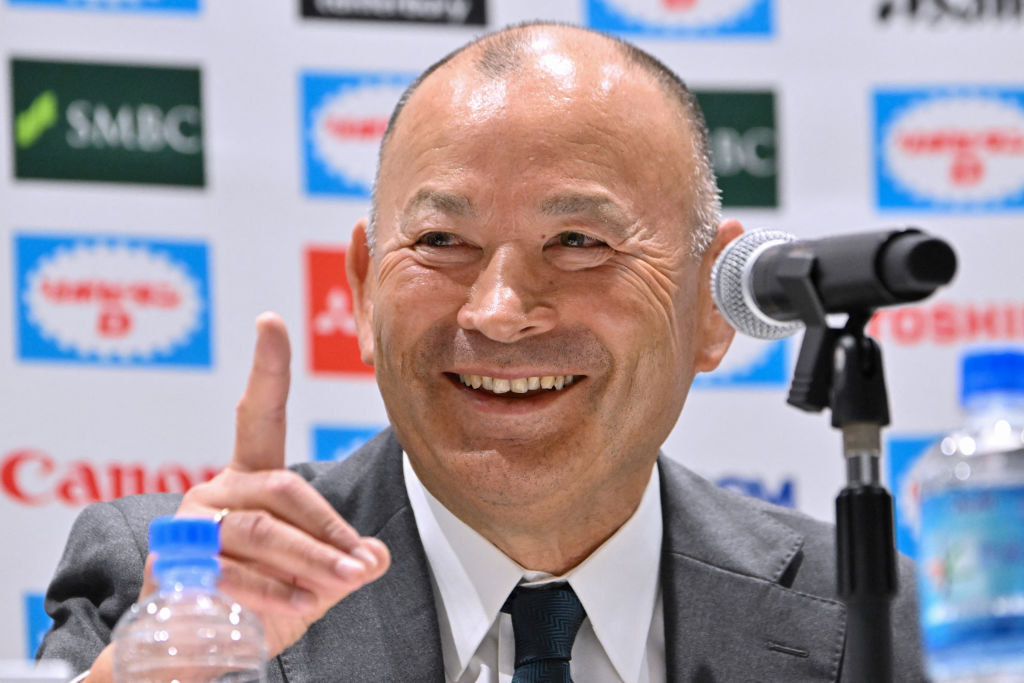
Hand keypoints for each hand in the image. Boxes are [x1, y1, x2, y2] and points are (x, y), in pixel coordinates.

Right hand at [164, 312, 389, 656]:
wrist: (195, 651)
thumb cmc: (261, 596)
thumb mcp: (313, 574)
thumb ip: (342, 557)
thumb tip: (375, 558)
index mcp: (249, 477)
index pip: (258, 416)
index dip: (267, 368)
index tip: (270, 321)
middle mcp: (216, 491)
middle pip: (283, 490)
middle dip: (331, 530)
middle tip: (365, 564)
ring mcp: (190, 526)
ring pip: (262, 531)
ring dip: (311, 560)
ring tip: (344, 583)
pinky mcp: (173, 565)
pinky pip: (232, 571)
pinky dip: (274, 592)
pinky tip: (301, 606)